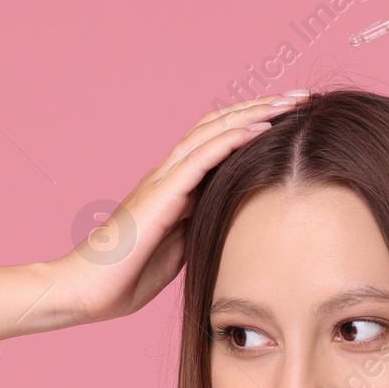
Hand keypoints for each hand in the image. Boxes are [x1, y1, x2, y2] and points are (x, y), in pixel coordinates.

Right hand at [48, 92, 308, 323]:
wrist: (86, 290)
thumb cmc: (127, 275)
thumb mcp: (179, 247)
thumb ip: (201, 225)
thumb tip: (234, 220)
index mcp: (174, 186)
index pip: (218, 141)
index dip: (253, 125)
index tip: (291, 119)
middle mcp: (169, 173)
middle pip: (220, 125)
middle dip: (262, 108)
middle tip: (302, 97)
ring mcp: (163, 180)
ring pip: (214, 131)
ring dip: (256, 113)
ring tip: (291, 102)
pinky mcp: (160, 195)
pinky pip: (202, 158)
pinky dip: (234, 139)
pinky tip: (263, 129)